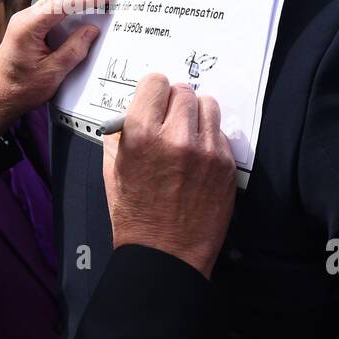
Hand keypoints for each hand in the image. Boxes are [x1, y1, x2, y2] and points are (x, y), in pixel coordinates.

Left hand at [0, 0, 111, 134]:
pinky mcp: (26, 30)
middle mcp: (23, 19)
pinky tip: (79, 20)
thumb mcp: (53, 72)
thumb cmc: (20, 89)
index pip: (62, 5)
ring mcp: (23, 23)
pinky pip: (49, 17)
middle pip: (58, 1)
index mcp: (27, 27)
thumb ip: (74, 49)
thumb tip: (92, 30)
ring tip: (98, 5)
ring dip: (74, 6)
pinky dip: (66, 16)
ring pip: (54, 7)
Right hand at [102, 75, 236, 278]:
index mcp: (141, 135)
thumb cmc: (135, 216)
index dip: (153, 91)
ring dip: (196, 115)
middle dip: (174, 102)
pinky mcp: (226, 165)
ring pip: (208, 105)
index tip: (153, 100)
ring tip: (187, 134)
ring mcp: (206, 151)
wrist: (166, 255)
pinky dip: (210, 139)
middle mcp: (176, 137)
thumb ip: (121, 134)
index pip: (156, 82)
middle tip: (170, 120)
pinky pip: (220, 133)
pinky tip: (198, 159)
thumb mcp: (112, 171)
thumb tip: (134, 110)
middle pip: (183, 90)